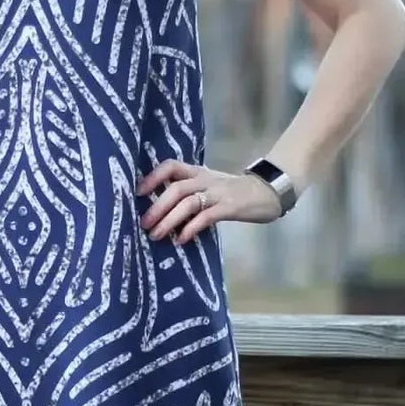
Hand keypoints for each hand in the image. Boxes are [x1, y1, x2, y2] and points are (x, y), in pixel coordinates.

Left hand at [135, 160, 284, 246]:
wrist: (267, 192)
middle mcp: (205, 179)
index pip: (170, 166)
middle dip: (157, 206)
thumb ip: (188, 194)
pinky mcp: (230, 207)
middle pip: (176, 188)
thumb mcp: (208, 186)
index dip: (152, 177)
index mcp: (197, 172)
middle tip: (143, 224)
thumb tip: (159, 211)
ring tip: (156, 235)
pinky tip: (181, 239)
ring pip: (188, 202)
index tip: (137, 192)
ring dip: (169, 219)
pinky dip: (191, 228)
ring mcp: (218, 192)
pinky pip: (206, 216)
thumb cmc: (232, 192)